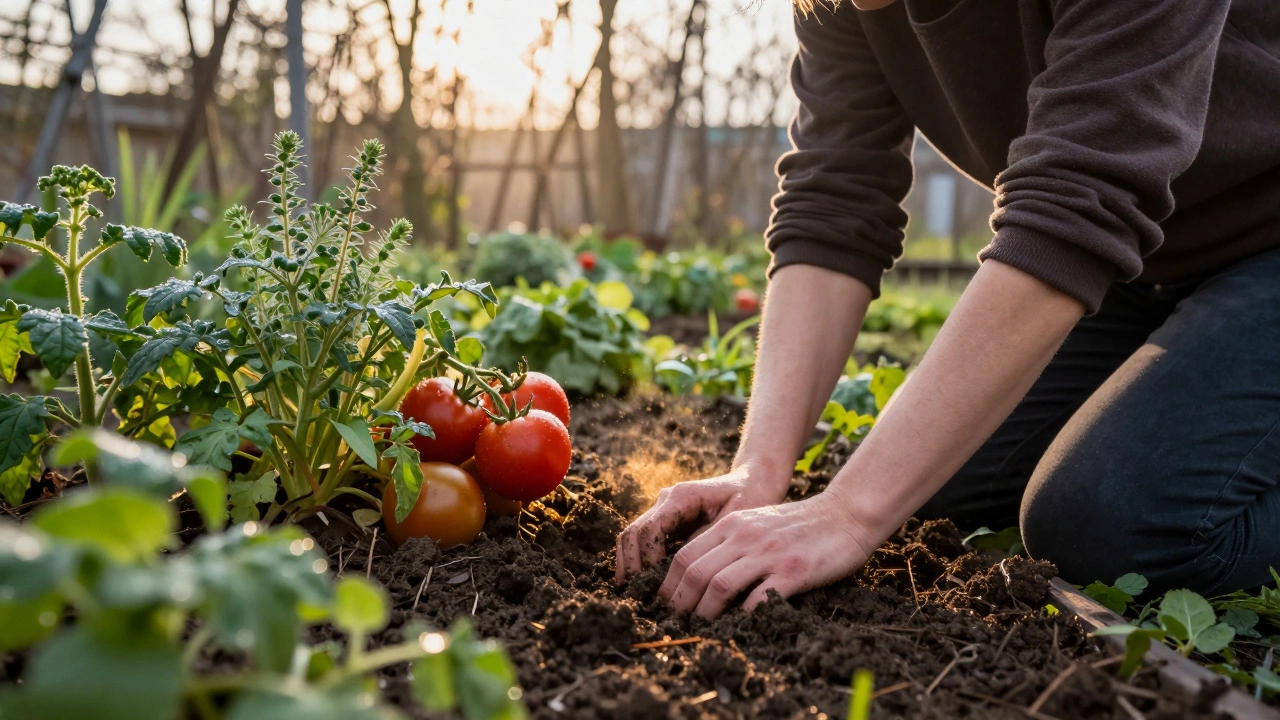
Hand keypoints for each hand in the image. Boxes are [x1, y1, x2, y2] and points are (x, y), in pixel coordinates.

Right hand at [614, 462, 786, 584]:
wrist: (751, 482)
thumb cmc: (749, 499)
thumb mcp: (737, 520)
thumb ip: (709, 542)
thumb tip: (688, 573)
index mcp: (682, 496)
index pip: (652, 528)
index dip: (650, 558)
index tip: (658, 584)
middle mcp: (666, 500)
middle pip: (634, 532)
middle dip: (632, 565)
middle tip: (640, 595)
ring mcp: (662, 510)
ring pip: (631, 536)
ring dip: (629, 564)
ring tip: (634, 593)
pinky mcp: (664, 521)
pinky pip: (641, 540)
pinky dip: (636, 561)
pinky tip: (639, 584)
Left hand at [656, 491, 875, 618]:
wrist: (845, 515)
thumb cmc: (799, 524)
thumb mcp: (756, 522)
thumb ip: (729, 542)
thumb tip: (699, 575)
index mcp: (731, 524)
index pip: (684, 554)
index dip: (668, 584)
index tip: (664, 605)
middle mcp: (744, 536)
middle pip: (694, 571)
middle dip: (678, 603)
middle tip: (674, 623)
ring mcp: (768, 553)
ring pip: (718, 584)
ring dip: (703, 612)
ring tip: (699, 629)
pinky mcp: (792, 571)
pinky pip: (757, 598)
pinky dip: (742, 616)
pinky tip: (738, 627)